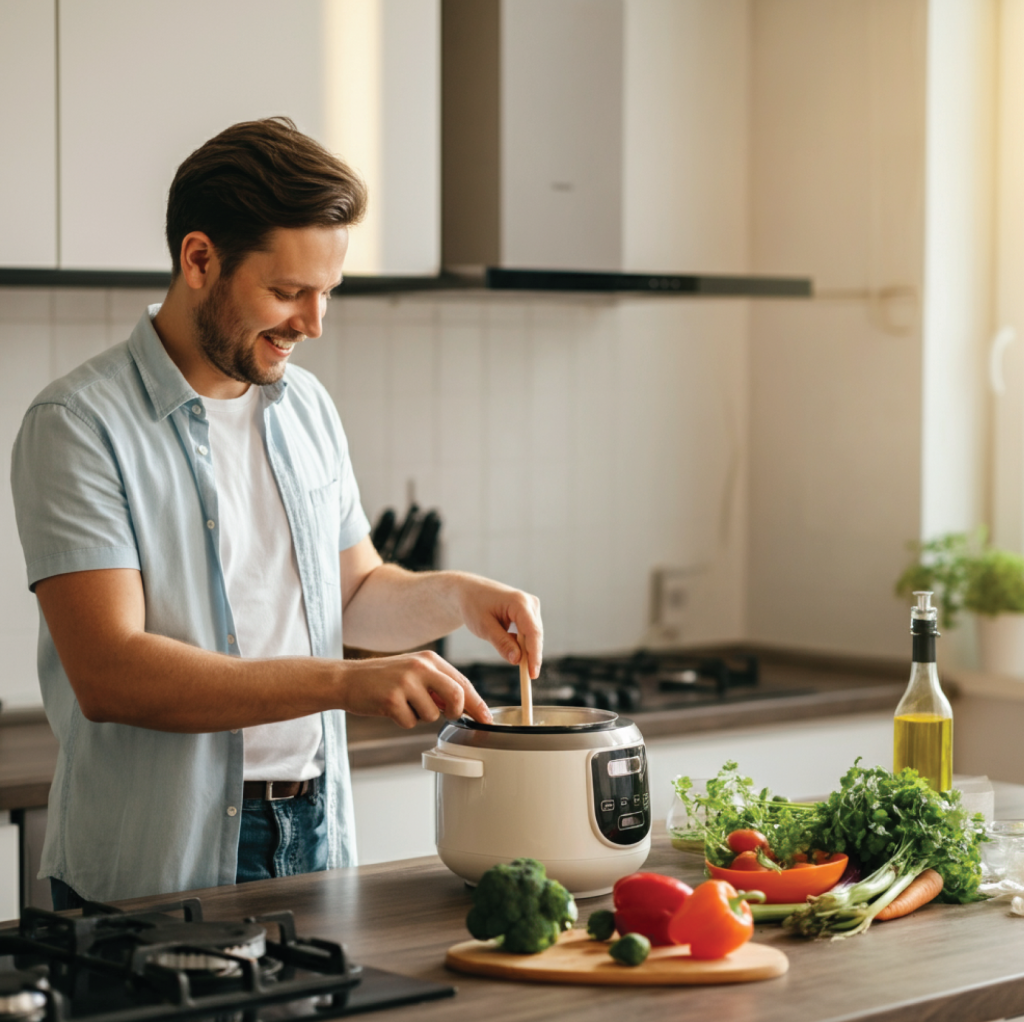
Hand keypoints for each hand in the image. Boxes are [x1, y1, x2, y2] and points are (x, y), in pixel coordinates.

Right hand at [337, 650, 491, 728]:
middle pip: (456, 696)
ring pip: (432, 714)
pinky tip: (390, 708)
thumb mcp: (414, 672)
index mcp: (430, 659)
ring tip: (403, 704)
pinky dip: (403, 721)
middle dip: (454, 712)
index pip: (463, 682)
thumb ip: (438, 684)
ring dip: (420, 716)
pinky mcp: (391, 698)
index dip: (477, 703)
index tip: (486, 719)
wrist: (348, 679)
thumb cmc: (383, 679)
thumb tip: (464, 706)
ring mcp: (406, 682)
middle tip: (444, 714)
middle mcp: (420, 667)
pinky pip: (410, 722)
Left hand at [453, 575, 543, 678]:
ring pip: (533, 636)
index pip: (532, 632)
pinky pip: (529, 633)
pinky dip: (522, 644)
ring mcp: (530, 606)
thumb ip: (502, 643)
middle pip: (535, 635)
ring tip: (516, 662)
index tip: (532, 674)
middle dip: (532, 656)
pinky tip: (512, 649)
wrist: (468, 591)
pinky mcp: (528, 612)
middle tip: (527, 678)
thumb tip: (517, 660)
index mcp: (519, 602)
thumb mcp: (484, 627)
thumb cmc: (473, 606)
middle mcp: (530, 603)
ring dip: (526, 650)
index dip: (534, 655)